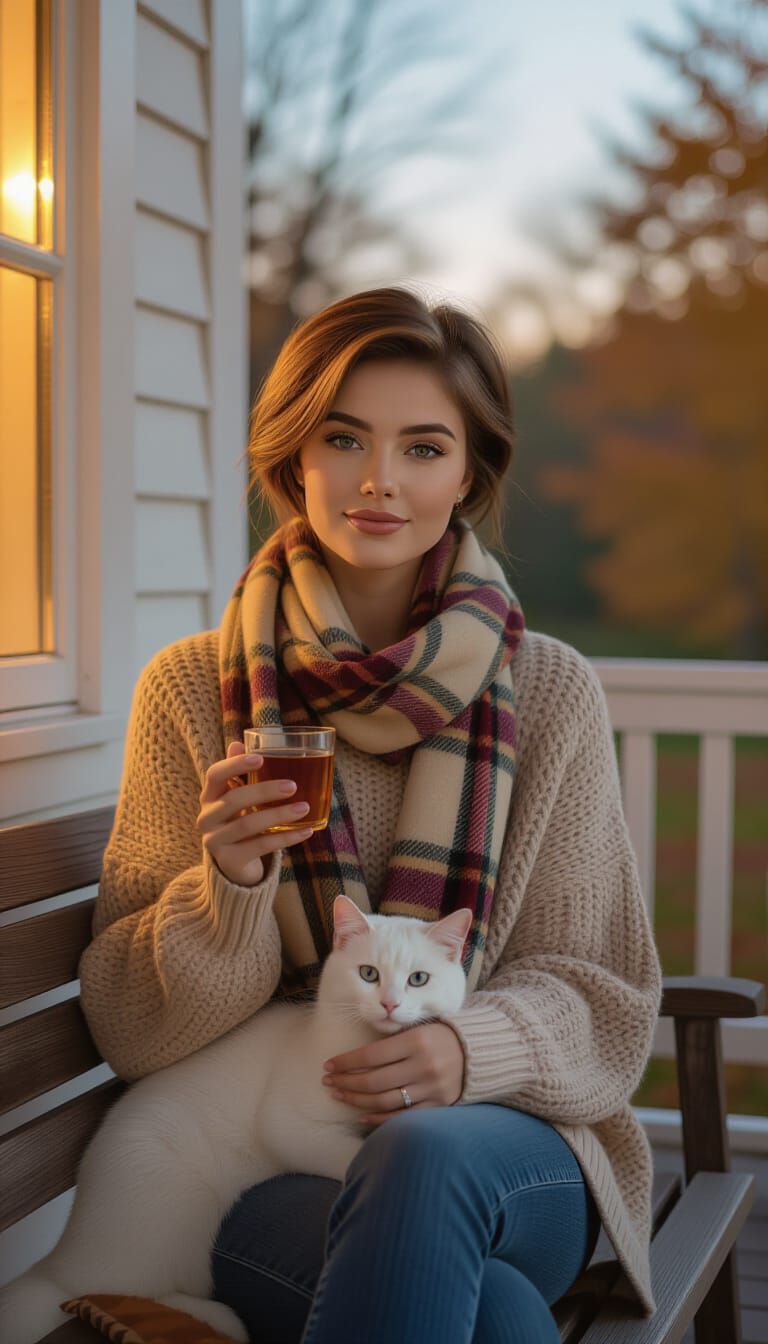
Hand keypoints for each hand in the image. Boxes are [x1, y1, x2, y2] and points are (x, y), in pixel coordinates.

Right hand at [196, 741, 313, 886]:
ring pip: (247, 824)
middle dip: (264, 790)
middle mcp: (206, 817)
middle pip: (234, 799)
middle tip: (293, 785)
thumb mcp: (237, 796)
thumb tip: (239, 742)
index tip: (260, 757)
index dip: (235, 764)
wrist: (233, 864)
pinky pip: (260, 846)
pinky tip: (306, 831)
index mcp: (209, 796)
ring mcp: (215, 841)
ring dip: (279, 815)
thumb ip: (239, 772)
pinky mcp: (229, 861)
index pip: (214, 774)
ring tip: (304, 808)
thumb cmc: (239, 820)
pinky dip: (286, 838)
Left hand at [322, 1022, 465, 1126]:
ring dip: (357, 1100)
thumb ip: (390, 1042)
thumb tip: (353, 1059)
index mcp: (416, 1041)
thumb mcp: (416, 1029)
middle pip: (374, 1081)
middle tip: (328, 1082)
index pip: (371, 1056)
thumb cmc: (438, 1036)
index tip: (329, 1065)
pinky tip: (362, 1115)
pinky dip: (379, 1119)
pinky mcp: (438, 1106)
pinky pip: (402, 1117)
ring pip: (385, 1101)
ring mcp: (432, 1089)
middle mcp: (424, 1066)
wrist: (477, 1051)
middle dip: (346, 1082)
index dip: (346, 1062)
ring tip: (339, 1095)